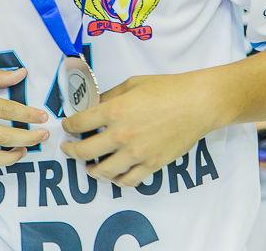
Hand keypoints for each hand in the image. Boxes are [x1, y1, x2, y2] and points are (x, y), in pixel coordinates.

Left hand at [60, 73, 213, 186]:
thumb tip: (93, 106)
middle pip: (84, 151)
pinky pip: (128, 181)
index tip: (68, 127)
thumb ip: (109, 97)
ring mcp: (137, 153)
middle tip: (69, 149)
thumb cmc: (168, 89)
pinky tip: (114, 176)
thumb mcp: (132, 84)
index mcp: (114, 111)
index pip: (79, 124)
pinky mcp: (152, 164)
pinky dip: (117, 180)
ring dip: (91, 170)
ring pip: (103, 172)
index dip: (68, 126)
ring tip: (89, 167)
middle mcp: (122, 134)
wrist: (197, 103)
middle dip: (71, 151)